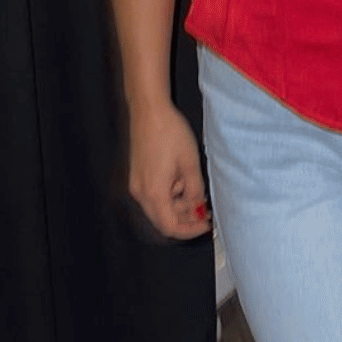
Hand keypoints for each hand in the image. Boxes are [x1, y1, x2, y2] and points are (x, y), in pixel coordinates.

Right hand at [128, 100, 211, 239]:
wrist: (149, 111)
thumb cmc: (169, 132)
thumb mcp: (190, 164)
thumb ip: (195, 191)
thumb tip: (198, 208)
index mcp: (154, 192)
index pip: (170, 227)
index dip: (190, 230)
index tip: (205, 224)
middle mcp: (140, 192)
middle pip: (163, 220)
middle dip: (185, 218)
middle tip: (204, 209)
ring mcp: (137, 184)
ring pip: (159, 207)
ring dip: (178, 205)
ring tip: (194, 186)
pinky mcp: (137, 175)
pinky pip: (154, 195)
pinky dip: (169, 194)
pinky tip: (181, 179)